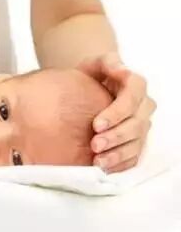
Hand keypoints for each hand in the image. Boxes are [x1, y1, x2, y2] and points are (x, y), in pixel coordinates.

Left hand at [77, 52, 155, 172]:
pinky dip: (120, 165)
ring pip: (136, 144)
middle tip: (95, 145)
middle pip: (136, 125)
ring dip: (118, 154)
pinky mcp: (134, 142)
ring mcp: (140, 127)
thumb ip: (108, 62)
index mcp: (136, 86)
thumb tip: (121, 68)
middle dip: (116, 137)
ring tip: (98, 162)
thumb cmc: (92, 75)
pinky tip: (104, 170)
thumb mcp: (96, 63)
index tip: (96, 124)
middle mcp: (143, 107)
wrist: (89, 89)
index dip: (116, 114)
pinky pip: (133, 157)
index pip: (132, 99)